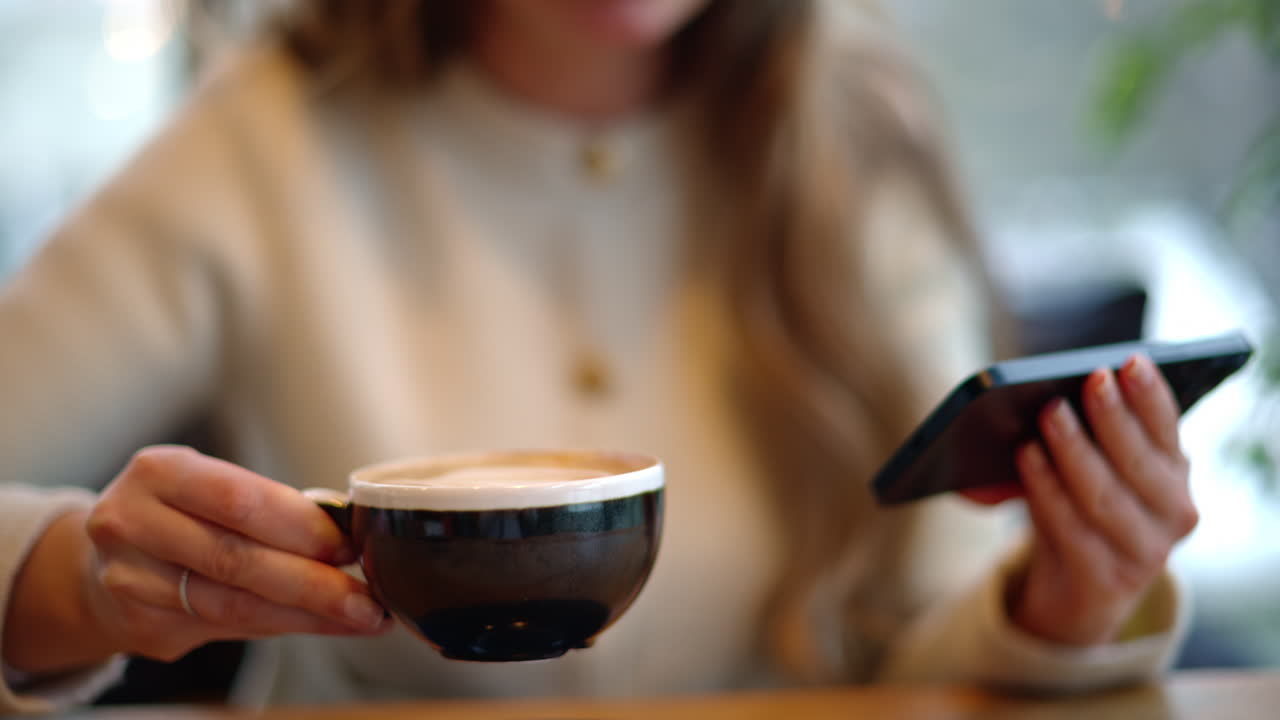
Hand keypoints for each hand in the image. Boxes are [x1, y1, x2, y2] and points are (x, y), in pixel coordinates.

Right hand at [80, 446, 389, 662]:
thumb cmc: (179, 513)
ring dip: (307, 615)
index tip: (349, 546)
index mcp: (159, 472)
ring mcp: (130, 580)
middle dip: (314, 583)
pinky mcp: (141, 624)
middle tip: (367, 599)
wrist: (100, 559)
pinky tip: (322, 626)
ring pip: (233, 604)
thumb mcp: (207, 486)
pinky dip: (283, 627)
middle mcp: (133, 523)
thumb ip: (266, 507)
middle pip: (236, 559)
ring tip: (360, 617)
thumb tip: (349, 534)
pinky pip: (228, 628)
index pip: (240, 501)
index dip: (301, 527)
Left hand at [1009, 354, 1198, 645]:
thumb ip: (1078, 438)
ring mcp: (1145, 552)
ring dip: (1075, 449)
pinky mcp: (1108, 581)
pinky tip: (1027, 457)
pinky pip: (1071, 528)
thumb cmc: (1080, 510)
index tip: (1132, 361)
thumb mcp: (1087, 472)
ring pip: (1104, 494)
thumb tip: (1044, 404)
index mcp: (1174, 474)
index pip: (1167, 429)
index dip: (1151, 395)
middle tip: (1091, 379)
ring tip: (1050, 414)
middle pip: (1139, 460)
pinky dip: (1046, 488)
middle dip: (1114, 416)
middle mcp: (1173, 513)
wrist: (1077, 592)